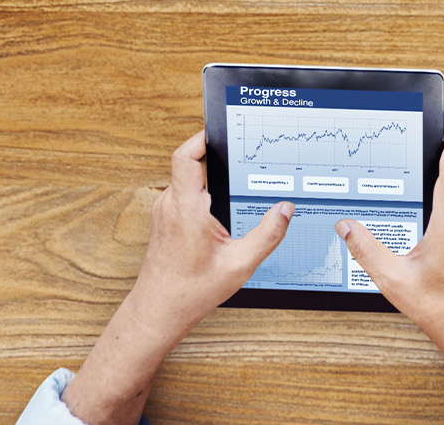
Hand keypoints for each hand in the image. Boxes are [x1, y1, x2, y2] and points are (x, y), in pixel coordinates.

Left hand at [62, 132, 291, 424]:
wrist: (158, 311)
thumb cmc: (190, 292)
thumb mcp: (239, 264)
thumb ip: (267, 235)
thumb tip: (284, 210)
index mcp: (186, 207)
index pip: (187, 155)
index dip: (203, 136)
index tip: (223, 131)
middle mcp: (171, 204)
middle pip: (190, 162)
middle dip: (217, 156)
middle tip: (242, 156)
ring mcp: (165, 212)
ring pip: (188, 180)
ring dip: (210, 177)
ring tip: (236, 185)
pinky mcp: (166, 221)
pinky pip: (185, 195)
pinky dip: (204, 194)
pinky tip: (222, 211)